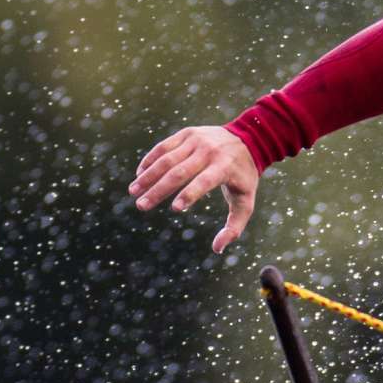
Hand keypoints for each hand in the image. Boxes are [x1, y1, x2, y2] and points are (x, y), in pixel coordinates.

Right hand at [129, 126, 258, 252]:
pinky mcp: (187, 133)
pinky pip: (164, 146)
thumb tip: (218, 249)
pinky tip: (140, 175)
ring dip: (148, 176)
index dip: (190, 194)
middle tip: (141, 205)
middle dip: (158, 190)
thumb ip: (234, 226)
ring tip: (133, 191)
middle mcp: (209, 151)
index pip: (205, 181)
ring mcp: (197, 140)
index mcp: (224, 167)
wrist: (249, 139)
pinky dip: (150, 161)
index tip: (174, 208)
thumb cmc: (243, 177)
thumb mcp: (246, 201)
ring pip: (167, 158)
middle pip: (179, 172)